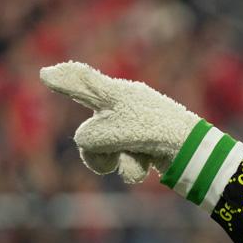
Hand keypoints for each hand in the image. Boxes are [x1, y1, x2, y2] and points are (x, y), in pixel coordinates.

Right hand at [40, 62, 200, 183]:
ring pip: (101, 150)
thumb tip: (87, 148)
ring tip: (134, 156)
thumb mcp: (115, 131)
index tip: (47, 75)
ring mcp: (133, 132)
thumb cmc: (155, 132)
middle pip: (92, 123)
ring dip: (112, 158)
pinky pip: (124, 164)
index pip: (86, 83)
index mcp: (119, 94)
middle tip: (61, 96)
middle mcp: (124, 109)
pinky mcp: (144, 152)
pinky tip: (147, 166)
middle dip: (93, 138)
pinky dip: (132, 168)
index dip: (66, 79)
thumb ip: (90, 138)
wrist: (195, 154)